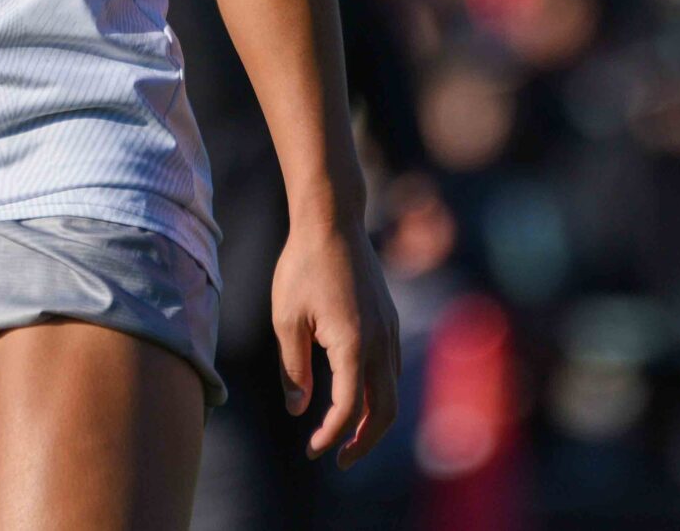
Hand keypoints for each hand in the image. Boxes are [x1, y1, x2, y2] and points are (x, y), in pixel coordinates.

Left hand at [272, 216, 401, 466]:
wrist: (332, 221)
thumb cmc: (302, 266)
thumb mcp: (286, 319)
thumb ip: (293, 369)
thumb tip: (298, 410)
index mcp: (353, 343)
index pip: (349, 408)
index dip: (331, 436)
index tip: (312, 450)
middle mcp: (380, 340)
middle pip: (385, 410)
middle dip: (363, 442)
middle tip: (337, 458)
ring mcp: (389, 330)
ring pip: (392, 391)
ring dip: (373, 420)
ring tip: (344, 435)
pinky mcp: (389, 320)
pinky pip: (390, 369)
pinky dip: (377, 394)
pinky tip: (353, 396)